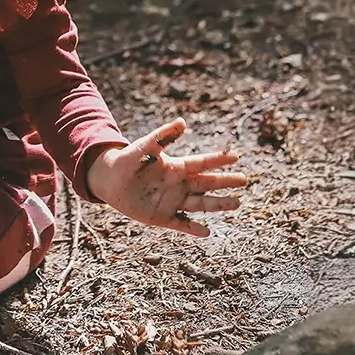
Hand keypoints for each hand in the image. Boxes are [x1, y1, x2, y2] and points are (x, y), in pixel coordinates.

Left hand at [85, 118, 246, 237]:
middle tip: (244, 180)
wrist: (110, 180)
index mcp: (177, 167)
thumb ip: (163, 137)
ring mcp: (173, 201)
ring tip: (236, 204)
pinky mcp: (162, 217)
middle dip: (225, 182)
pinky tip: (206, 232)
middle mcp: (179, 185)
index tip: (236, 156)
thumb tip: (183, 122)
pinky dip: (193, 229)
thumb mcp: (145, 147)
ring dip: (217, 204)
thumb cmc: (128, 160)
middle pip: (206, 184)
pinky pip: (181, 224)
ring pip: (200, 204)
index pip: (202, 163)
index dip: (218, 160)